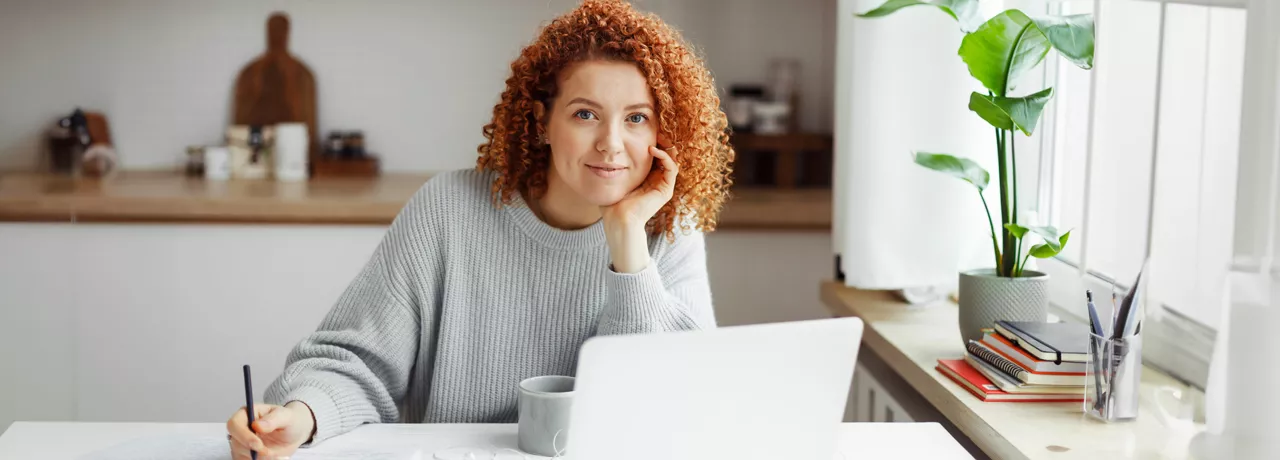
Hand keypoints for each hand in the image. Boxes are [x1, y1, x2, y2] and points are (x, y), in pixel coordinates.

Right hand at [227, 401, 314, 459]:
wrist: (294, 434)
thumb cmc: (289, 420)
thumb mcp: (286, 416)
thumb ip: (273, 419)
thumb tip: (257, 425)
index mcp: (246, 414)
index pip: (234, 424)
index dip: (243, 436)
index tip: (258, 444)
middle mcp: (241, 430)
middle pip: (235, 443)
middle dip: (253, 451)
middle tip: (270, 453)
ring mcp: (241, 444)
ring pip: (241, 455)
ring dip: (260, 458)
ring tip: (278, 456)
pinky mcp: (245, 456)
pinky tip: (275, 458)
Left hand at [601, 143, 678, 272]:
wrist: (619, 219)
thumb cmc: (613, 203)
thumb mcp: (614, 179)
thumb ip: (613, 167)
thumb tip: (604, 153)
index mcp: (647, 178)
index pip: (655, 156)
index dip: (654, 142)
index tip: (646, 132)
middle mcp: (657, 181)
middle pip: (667, 156)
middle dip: (663, 142)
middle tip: (656, 131)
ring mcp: (663, 186)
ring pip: (672, 160)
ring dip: (666, 146)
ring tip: (657, 137)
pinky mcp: (666, 190)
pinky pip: (672, 169)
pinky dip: (665, 157)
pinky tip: (653, 150)